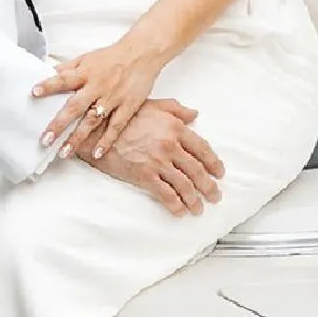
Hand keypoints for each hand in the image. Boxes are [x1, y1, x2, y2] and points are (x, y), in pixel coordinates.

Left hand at [33, 41, 161, 160]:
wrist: (142, 53)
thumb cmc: (112, 56)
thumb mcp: (88, 57)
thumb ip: (69, 67)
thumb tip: (49, 71)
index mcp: (86, 73)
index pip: (63, 79)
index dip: (49, 85)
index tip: (34, 92)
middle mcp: (97, 86)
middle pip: (75, 106)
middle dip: (59, 124)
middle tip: (45, 139)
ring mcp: (112, 98)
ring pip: (92, 120)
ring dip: (78, 137)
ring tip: (65, 152)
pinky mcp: (127, 107)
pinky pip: (115, 126)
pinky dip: (106, 140)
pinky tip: (97, 153)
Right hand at [85, 99, 224, 216]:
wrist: (98, 130)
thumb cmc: (124, 116)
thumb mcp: (152, 105)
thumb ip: (176, 109)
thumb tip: (194, 114)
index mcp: (174, 127)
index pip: (202, 148)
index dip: (214, 163)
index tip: (219, 172)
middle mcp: (170, 145)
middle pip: (197, 170)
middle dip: (209, 187)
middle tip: (214, 195)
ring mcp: (158, 161)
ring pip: (184, 185)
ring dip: (195, 200)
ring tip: (199, 208)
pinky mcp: (145, 176)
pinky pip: (166, 194)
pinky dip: (175, 205)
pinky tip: (180, 211)